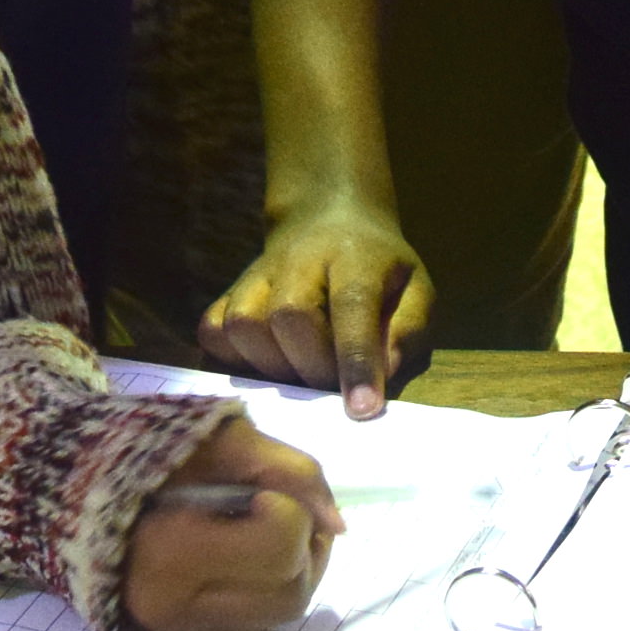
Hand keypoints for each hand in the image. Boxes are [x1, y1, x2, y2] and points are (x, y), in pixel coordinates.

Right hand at [122, 413, 341, 630]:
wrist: (58, 490)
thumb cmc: (135, 451)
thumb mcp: (214, 435)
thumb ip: (287, 469)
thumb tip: (340, 524)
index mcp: (173, 553)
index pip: (280, 546)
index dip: (288, 508)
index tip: (260, 487)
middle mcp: (177, 607)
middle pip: (292, 591)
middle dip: (305, 542)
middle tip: (279, 505)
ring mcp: (179, 630)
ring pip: (281, 612)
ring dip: (297, 565)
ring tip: (270, 525)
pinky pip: (254, 618)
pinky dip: (268, 581)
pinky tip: (246, 548)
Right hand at [198, 194, 432, 418]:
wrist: (329, 222)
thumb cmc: (380, 272)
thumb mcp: (416, 292)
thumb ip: (407, 332)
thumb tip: (382, 377)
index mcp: (354, 257)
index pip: (351, 304)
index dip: (355, 359)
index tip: (361, 409)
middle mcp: (297, 260)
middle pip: (289, 316)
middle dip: (314, 367)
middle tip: (333, 387)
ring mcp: (255, 275)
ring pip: (244, 325)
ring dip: (273, 366)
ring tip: (300, 375)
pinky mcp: (227, 294)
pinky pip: (213, 333)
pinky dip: (233, 359)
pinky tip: (266, 366)